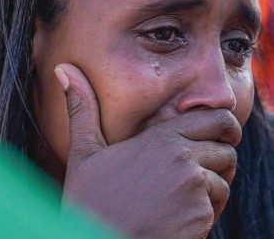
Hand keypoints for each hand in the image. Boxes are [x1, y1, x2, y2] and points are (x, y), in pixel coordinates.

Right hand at [54, 63, 240, 238]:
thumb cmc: (89, 201)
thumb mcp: (83, 153)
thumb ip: (82, 109)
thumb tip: (63, 70)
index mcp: (160, 140)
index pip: (216, 120)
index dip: (222, 127)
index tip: (219, 135)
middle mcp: (184, 162)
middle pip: (226, 151)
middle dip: (217, 159)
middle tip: (200, 168)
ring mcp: (194, 192)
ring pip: (223, 182)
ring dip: (210, 189)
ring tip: (181, 196)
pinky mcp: (200, 219)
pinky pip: (215, 209)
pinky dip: (203, 213)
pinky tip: (175, 217)